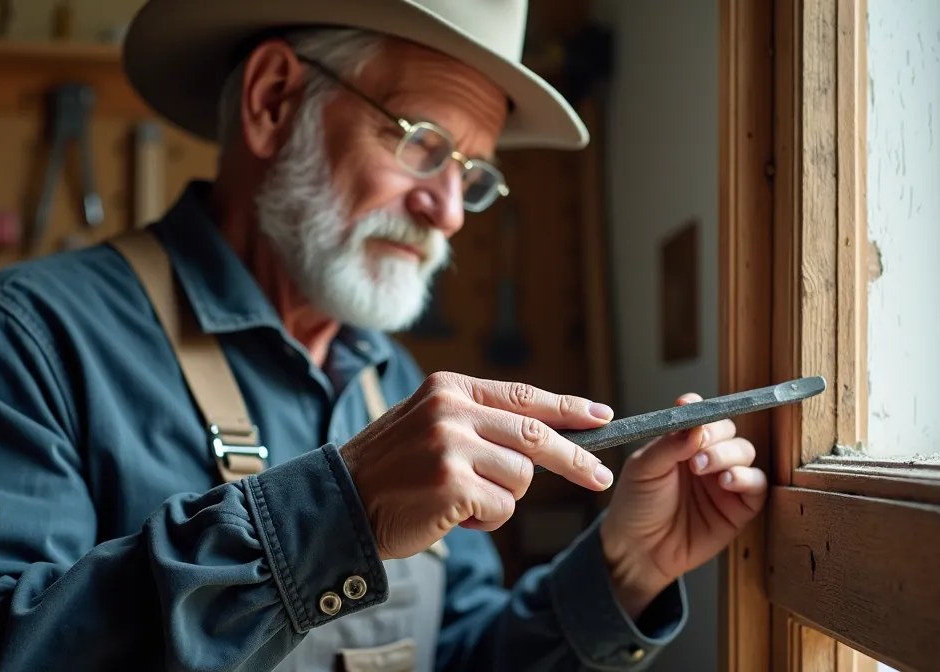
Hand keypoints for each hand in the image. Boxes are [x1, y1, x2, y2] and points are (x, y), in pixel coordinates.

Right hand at [340, 372, 614, 559]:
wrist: (337, 505)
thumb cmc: (388, 471)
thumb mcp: (429, 425)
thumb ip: (478, 421)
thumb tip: (545, 432)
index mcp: (449, 388)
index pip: (524, 396)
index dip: (569, 408)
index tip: (602, 416)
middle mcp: (451, 410)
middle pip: (537, 436)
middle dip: (576, 460)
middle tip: (600, 477)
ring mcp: (451, 446)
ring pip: (521, 477)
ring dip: (503, 499)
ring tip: (464, 502)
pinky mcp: (452, 484)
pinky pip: (502, 507)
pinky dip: (486, 519)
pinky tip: (453, 516)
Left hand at [599, 393, 767, 617]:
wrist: (639, 550)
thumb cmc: (636, 506)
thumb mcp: (643, 469)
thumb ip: (668, 445)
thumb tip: (695, 425)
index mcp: (682, 442)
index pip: (701, 416)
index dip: (699, 409)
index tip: (688, 407)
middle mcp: (707, 457)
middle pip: (728, 430)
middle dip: (715, 435)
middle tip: (696, 449)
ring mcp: (724, 481)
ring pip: (744, 452)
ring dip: (729, 454)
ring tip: (705, 469)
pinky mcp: (739, 507)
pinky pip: (757, 485)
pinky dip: (747, 478)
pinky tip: (728, 481)